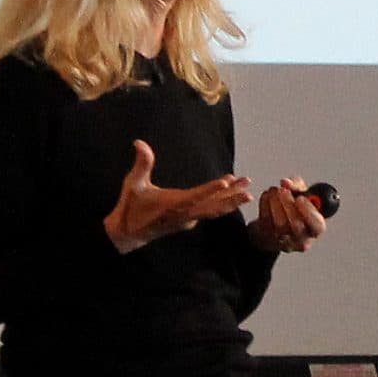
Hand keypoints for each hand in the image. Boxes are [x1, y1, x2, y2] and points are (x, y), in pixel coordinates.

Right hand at [105, 140, 250, 253]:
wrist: (128, 234)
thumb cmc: (131, 208)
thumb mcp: (133, 185)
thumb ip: (141, 164)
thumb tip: (139, 142)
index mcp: (173, 205)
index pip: (195, 196)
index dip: (211, 189)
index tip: (226, 182)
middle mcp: (184, 214)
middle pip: (213, 205)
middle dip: (232, 196)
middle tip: (249, 186)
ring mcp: (188, 219)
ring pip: (214, 210)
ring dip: (231, 200)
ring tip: (247, 191)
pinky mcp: (188, 220)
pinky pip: (209, 211)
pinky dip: (221, 203)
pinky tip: (230, 194)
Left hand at [251, 178, 327, 255]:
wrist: (276, 222)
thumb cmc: (295, 207)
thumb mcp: (302, 193)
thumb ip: (298, 185)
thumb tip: (286, 183)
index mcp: (315, 228)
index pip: (317, 225)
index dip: (309, 211)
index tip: (300, 198)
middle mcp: (302, 238)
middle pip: (297, 227)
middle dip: (289, 205)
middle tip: (283, 190)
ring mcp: (284, 240)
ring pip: (279, 225)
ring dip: (275, 203)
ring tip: (274, 190)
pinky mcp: (267, 237)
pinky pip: (266, 221)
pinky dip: (265, 204)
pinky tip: (267, 194)